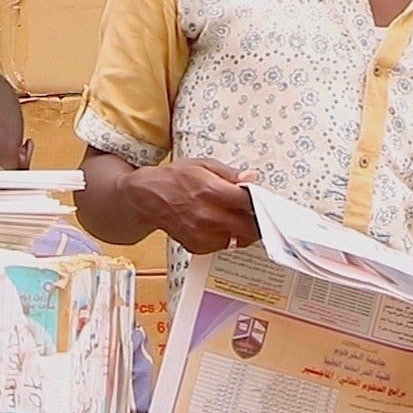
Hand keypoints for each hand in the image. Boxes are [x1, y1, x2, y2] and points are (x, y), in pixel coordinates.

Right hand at [124, 158, 258, 254]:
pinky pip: (223, 245)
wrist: (147, 198)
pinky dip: (227, 237)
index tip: (266, 202)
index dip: (262, 203)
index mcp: (211, 192)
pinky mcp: (197, 247)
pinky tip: (220, 225)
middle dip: (258, 222)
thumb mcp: (203, 164)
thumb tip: (252, 178)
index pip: (249, 203)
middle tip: (259, 214)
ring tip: (237, 218)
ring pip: (239, 239)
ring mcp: (203, 235)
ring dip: (243, 231)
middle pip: (249, 228)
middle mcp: (208, 217)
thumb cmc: (175, 178)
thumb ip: (230, 173)